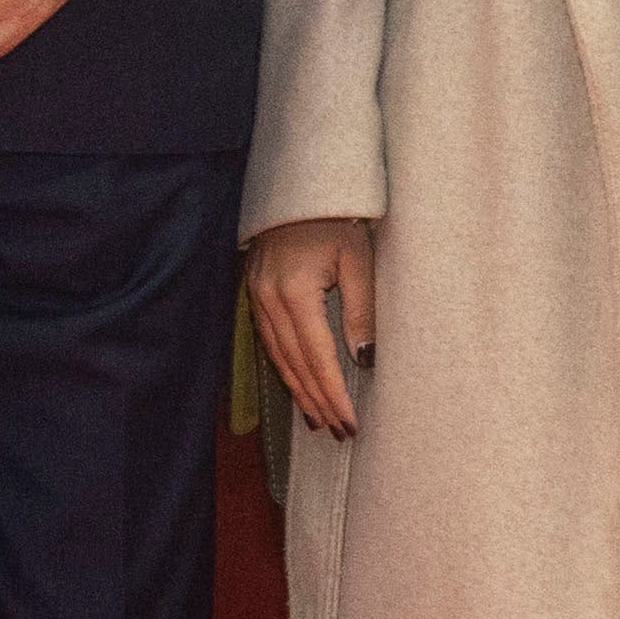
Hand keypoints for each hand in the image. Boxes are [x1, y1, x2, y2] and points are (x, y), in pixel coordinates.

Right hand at [247, 216, 378, 437]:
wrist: (298, 187)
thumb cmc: (335, 218)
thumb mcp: (358, 260)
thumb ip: (361, 311)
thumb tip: (364, 359)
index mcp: (295, 292)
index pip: (317, 358)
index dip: (334, 393)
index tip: (351, 421)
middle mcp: (269, 300)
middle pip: (295, 365)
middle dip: (318, 401)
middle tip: (339, 431)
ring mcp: (256, 297)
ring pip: (278, 358)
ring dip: (299, 392)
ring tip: (319, 420)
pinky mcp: (255, 294)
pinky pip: (269, 343)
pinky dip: (285, 369)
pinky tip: (298, 386)